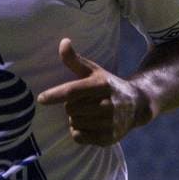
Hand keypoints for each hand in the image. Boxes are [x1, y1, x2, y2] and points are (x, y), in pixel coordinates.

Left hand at [36, 38, 153, 146]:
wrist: (137, 105)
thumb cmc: (109, 85)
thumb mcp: (94, 71)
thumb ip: (75, 60)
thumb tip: (63, 41)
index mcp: (102, 85)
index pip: (73, 91)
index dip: (55, 95)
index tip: (41, 99)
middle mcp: (107, 104)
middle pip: (70, 109)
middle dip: (71, 106)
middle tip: (83, 102)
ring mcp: (109, 123)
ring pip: (74, 123)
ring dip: (75, 118)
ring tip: (88, 112)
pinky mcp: (108, 138)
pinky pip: (79, 137)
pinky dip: (78, 131)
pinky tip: (89, 124)